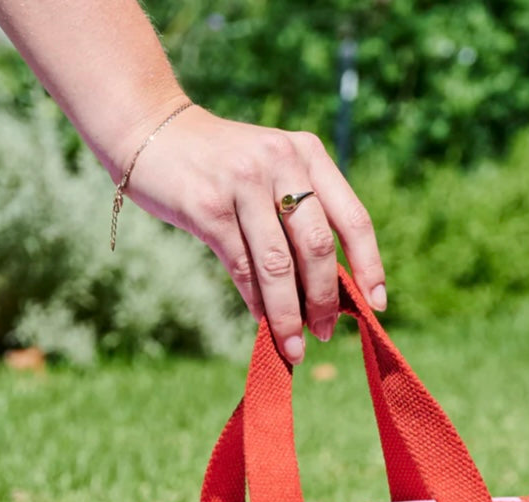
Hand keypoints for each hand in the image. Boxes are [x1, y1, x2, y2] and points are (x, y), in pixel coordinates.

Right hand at [124, 105, 386, 364]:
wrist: (151, 130)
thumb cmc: (220, 165)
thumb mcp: (271, 171)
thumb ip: (300, 215)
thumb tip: (325, 291)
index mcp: (308, 153)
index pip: (352, 218)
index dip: (369, 266)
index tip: (377, 306)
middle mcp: (281, 161)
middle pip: (317, 247)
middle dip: (324, 299)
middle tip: (324, 333)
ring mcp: (243, 182)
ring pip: (278, 264)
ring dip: (289, 313)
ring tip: (294, 344)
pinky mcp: (207, 206)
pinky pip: (241, 265)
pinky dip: (255, 300)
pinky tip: (262, 319)